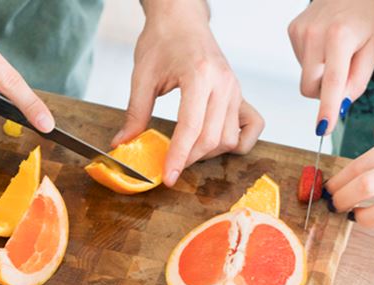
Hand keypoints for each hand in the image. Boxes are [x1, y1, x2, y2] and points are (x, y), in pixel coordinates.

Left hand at [116, 0, 263, 185]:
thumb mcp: (143, 76)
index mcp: (199, 75)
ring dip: (208, 153)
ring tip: (187, 149)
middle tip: (170, 164)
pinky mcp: (239, 94)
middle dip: (190, 159)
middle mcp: (223, 84)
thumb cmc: (163, 40)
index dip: (178, 156)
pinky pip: (251, 128)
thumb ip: (135, 113)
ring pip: (230, 138)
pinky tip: (214, 141)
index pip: (191, 128)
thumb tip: (123, 144)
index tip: (168, 177)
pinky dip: (236, 142)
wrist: (181, 19)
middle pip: (213, 139)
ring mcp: (235, 89)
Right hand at [287, 0, 373, 131]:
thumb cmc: (369, 13)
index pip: (331, 83)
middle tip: (344, 75)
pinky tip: (326, 42)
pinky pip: (301, 62)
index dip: (327, 109)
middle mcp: (314, 34)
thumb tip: (340, 105)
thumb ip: (358, 79)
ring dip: (321, 74)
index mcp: (339, 37)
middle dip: (324, 92)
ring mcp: (300, 32)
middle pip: (310, 87)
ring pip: (305, 76)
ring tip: (338, 50)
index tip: (322, 129)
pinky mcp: (293, 30)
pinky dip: (315, 60)